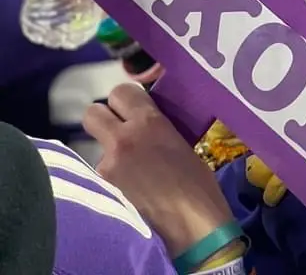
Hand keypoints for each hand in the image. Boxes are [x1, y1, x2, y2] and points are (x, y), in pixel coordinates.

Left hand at [83, 84, 234, 258]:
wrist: (192, 228)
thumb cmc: (198, 185)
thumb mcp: (180, 143)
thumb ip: (156, 129)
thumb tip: (144, 127)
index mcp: (149, 121)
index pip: (120, 92)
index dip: (123, 102)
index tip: (131, 111)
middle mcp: (123, 139)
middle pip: (92, 114)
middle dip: (103, 121)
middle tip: (119, 134)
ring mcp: (108, 167)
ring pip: (98, 150)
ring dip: (110, 158)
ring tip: (132, 176)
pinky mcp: (102, 192)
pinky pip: (99, 177)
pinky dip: (111, 183)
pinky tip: (129, 194)